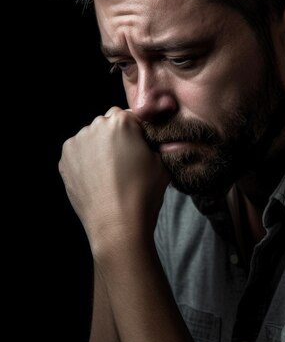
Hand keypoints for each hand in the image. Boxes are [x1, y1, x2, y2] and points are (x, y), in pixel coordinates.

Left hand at [59, 107, 169, 253]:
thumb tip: (153, 139)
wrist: (117, 225)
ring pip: (92, 137)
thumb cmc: (143, 194)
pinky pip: (79, 152)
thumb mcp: (163, 162)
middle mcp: (95, 126)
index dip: (137, 132)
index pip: (130, 116)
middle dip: (116, 137)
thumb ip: (156, 142)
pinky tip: (98, 179)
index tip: (141, 149)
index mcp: (121, 122)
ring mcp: (76, 143)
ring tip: (111, 174)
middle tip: (126, 162)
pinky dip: (86, 161)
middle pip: (108, 124)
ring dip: (100, 148)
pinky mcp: (65, 160)